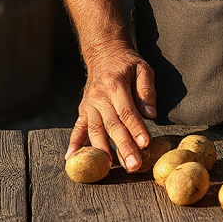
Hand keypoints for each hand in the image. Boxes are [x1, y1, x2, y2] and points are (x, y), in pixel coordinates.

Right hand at [67, 41, 156, 171]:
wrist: (103, 53)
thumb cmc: (127, 63)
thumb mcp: (143, 68)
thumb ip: (147, 90)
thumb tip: (150, 114)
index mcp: (115, 85)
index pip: (127, 111)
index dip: (136, 129)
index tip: (145, 145)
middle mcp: (99, 96)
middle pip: (111, 125)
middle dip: (123, 146)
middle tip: (133, 165)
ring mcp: (89, 104)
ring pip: (95, 130)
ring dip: (102, 151)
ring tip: (109, 168)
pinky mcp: (83, 110)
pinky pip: (78, 128)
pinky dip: (74, 144)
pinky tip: (72, 159)